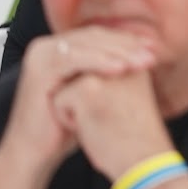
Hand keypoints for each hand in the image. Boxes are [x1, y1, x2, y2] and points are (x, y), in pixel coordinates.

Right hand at [4, 26, 157, 175]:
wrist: (34, 152)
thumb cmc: (62, 129)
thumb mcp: (89, 97)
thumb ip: (104, 77)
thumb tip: (139, 65)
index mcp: (58, 49)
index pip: (97, 36)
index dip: (127, 41)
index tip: (153, 49)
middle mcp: (46, 46)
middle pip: (92, 36)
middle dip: (126, 44)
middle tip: (152, 53)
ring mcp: (40, 55)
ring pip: (85, 44)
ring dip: (117, 51)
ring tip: (142, 61)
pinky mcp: (38, 68)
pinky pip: (73, 59)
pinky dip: (98, 61)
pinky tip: (120, 68)